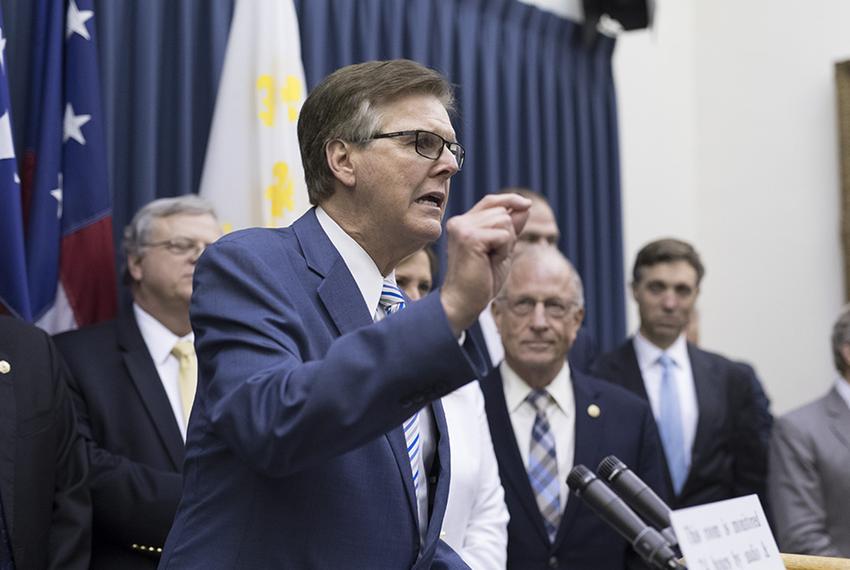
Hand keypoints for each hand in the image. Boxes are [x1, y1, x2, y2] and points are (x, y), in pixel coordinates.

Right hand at [440, 193, 530, 335]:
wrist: (463, 303)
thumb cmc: (481, 280)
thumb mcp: (502, 249)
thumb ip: (511, 228)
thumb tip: (526, 205)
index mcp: (463, 223)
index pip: (491, 201)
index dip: (510, 200)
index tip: (527, 205)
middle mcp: (460, 222)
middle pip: (502, 211)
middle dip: (508, 234)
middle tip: (492, 257)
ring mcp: (463, 228)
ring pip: (504, 221)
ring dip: (506, 244)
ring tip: (489, 260)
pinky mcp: (469, 238)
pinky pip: (503, 235)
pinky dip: (504, 250)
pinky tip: (490, 262)